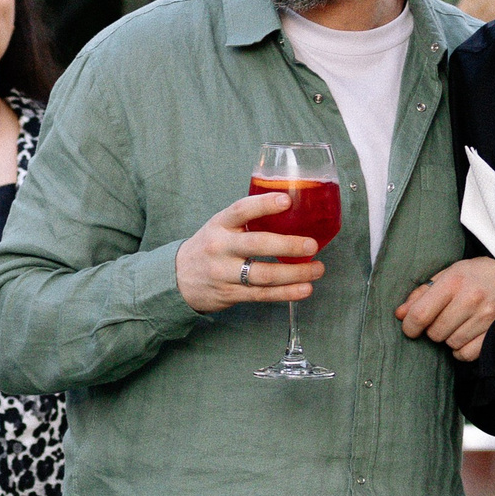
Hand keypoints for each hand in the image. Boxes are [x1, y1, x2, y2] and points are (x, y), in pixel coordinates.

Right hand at [174, 191, 323, 314]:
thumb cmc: (209, 247)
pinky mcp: (230, 294)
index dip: (264, 205)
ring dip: (295, 273)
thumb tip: (291, 211)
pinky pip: (262, 295)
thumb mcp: (219, 227)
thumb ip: (246, 220)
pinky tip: (305, 289)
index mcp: (219, 224)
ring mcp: (224, 272)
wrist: (177, 278)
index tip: (286, 200)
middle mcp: (220, 247)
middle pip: (257, 245)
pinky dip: (287, 293)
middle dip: (288, 245)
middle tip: (312, 245)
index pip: (241, 210)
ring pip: (263, 274)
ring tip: (317, 269)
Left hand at [397, 256, 494, 361]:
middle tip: (440, 321)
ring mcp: (487, 316)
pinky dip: (462, 351)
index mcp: (454, 281)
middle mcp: (471, 298)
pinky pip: (468, 354)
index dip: (409, 326)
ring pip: (452, 344)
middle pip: (435, 333)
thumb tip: (399, 314)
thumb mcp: (446, 275)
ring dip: (448, 339)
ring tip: (455, 326)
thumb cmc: (472, 276)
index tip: (410, 328)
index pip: (421, 314)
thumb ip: (421, 295)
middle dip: (432, 331)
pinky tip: (464, 339)